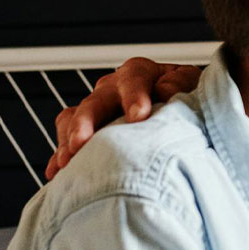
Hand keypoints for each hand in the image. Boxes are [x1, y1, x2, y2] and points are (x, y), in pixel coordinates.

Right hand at [45, 58, 200, 178]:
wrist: (183, 116)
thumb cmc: (188, 99)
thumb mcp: (192, 86)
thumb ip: (182, 84)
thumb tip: (165, 89)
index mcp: (140, 73)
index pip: (134, 78)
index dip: (134, 96)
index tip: (138, 117)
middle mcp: (112, 88)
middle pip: (95, 101)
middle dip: (86, 123)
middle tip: (83, 143)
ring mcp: (97, 110)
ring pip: (73, 119)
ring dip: (68, 141)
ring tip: (67, 162)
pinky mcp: (87, 132)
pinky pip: (67, 142)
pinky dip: (61, 158)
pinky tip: (56, 175)